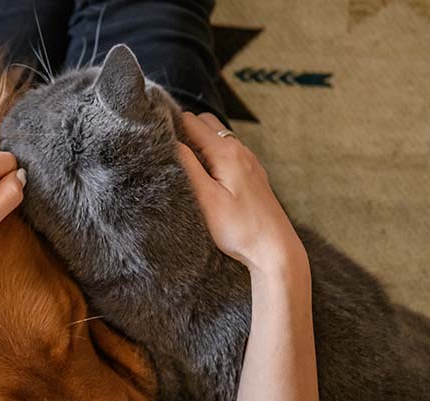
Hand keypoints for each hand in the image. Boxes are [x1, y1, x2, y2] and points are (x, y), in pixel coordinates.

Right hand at [175, 112, 304, 276]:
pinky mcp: (252, 174)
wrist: (275, 249)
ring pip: (218, 137)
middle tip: (166, 151)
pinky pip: (228, 152)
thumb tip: (170, 142)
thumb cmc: (239, 228)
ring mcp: (248, 161)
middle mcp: (240, 150)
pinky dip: (212, 155)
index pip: (191, 121)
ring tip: (182, 164)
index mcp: (226, 152)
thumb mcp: (206, 199)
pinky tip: (205, 176)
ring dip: (199, 143)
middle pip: (205, 123)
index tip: (154, 138)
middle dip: (184, 130)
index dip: (170, 125)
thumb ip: (188, 166)